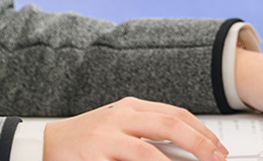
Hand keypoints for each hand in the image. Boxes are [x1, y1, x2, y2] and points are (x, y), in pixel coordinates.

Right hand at [43, 97, 228, 160]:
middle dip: (198, 144)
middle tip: (215, 159)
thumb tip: (189, 148)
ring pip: (147, 152)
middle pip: (168, 125)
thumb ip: (149, 133)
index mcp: (129, 108)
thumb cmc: (87, 139)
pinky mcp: (91, 159)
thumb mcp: (120, 127)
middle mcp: (119, 118)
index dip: (201, 132)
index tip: (218, 148)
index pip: (175, 114)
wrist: (44, 144)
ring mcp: (104, 139)